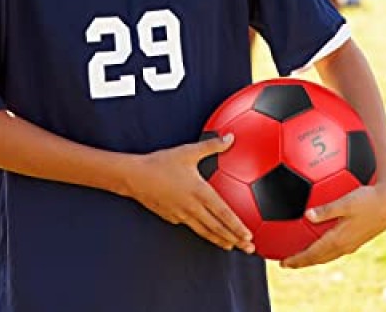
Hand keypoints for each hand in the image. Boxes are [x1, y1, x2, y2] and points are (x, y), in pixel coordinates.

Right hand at [129, 134, 254, 253]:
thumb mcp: (189, 151)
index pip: (223, 214)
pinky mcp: (172, 217)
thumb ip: (212, 145)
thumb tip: (230, 137)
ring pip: (205, 232)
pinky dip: (203, 233)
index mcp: (199, 192)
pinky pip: (191, 226)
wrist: (136, 177)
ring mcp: (181, 215)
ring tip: (232, 247)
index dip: (237, 226)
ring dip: (220, 240)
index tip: (248, 235)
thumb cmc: (162, 162)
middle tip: (249, 248)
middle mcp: (192, 208)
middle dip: (235, 239)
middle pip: (217, 228)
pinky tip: (207, 233)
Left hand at [281, 178, 385, 268]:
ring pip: (327, 255)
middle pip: (319, 259)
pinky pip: (335, 249)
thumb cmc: (367, 199)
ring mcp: (351, 244)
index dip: (298, 260)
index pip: (313, 255)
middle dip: (302, 262)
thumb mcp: (346, 202)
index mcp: (339, 239)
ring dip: (312, 257)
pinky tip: (320, 240)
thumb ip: (327, 209)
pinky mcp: (356, 239)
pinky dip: (323, 250)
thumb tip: (307, 215)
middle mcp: (344, 246)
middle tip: (286, 263)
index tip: (283, 263)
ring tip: (300, 255)